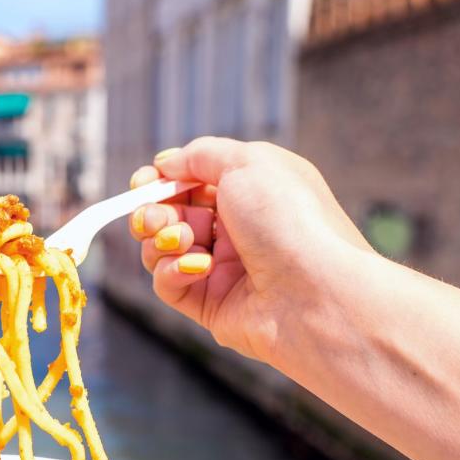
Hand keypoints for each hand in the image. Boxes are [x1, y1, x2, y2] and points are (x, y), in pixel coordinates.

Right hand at [128, 137, 377, 367]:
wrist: (316, 292)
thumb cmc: (289, 220)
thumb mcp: (247, 163)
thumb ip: (200, 155)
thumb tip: (165, 164)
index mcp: (251, 191)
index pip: (192, 181)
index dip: (162, 180)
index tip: (143, 182)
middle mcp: (238, 228)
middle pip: (171, 214)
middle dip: (153, 211)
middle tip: (152, 218)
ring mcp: (224, 268)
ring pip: (163, 249)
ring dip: (161, 239)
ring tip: (181, 240)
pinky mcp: (211, 305)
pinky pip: (170, 284)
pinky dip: (173, 271)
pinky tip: (200, 268)